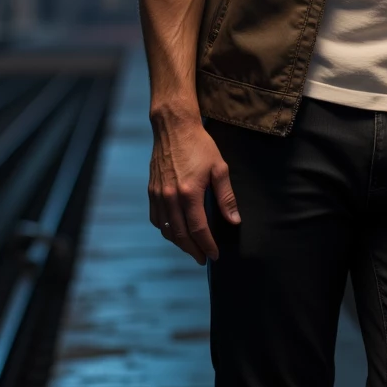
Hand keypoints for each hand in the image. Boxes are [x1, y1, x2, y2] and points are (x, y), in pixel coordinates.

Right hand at [148, 110, 240, 262]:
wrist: (173, 127)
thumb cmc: (199, 145)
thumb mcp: (219, 168)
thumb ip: (226, 197)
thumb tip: (234, 220)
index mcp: (189, 193)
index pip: (198, 229)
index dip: (207, 245)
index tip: (214, 255)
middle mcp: (170, 197)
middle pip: (180, 234)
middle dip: (193, 250)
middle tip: (203, 258)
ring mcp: (158, 194)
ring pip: (166, 229)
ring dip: (179, 242)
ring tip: (191, 248)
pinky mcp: (151, 190)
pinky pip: (156, 218)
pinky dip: (165, 230)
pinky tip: (174, 231)